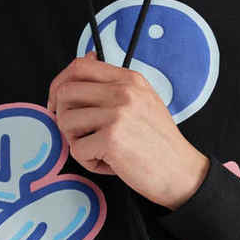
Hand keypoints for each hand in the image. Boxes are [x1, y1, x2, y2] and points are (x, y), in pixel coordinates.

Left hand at [46, 52, 209, 209]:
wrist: (181, 173)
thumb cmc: (159, 144)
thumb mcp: (143, 102)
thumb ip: (114, 88)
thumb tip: (80, 72)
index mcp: (129, 80)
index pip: (79, 66)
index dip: (59, 84)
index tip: (58, 104)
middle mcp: (123, 92)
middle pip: (65, 93)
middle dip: (63, 117)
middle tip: (79, 135)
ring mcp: (117, 114)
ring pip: (66, 121)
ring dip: (77, 142)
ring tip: (100, 151)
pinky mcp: (111, 139)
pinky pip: (77, 150)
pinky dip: (89, 163)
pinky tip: (110, 164)